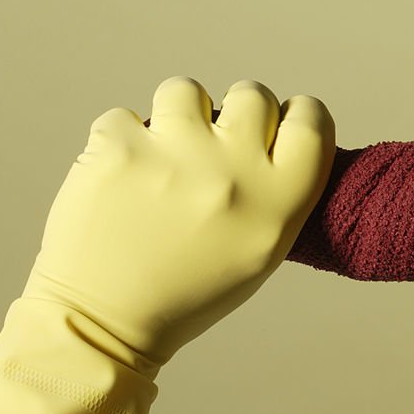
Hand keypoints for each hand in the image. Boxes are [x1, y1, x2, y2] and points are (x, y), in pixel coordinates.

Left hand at [22, 77, 334, 366]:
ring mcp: (174, 156)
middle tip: (213, 145)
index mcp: (277, 203)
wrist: (103, 323)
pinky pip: (126, 116)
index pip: (311, 122)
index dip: (297, 114)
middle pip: (252, 95)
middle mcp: (234, 173)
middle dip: (235, 111)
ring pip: (187, 90)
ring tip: (163, 158)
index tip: (280, 124)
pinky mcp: (119, 149)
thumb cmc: (186, 291)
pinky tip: (123, 180)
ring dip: (177, 117)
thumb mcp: (262, 251)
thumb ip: (280, 192)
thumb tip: (278, 134)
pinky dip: (122, 142)